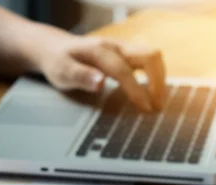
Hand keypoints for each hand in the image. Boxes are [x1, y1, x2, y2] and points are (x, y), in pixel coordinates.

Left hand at [38, 35, 165, 111]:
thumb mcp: (62, 72)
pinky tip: (152, 93)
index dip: (137, 90)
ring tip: (157, 102)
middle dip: (157, 82)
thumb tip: (100, 82)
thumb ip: (81, 76)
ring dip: (159, 79)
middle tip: (157, 106)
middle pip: (149, 55)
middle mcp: (115, 45)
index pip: (124, 70)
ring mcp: (123, 47)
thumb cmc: (59, 62)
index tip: (145, 108)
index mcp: (99, 50)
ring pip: (153, 56)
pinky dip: (155, 76)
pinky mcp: (126, 53)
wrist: (56, 48)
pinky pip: (148, 60)